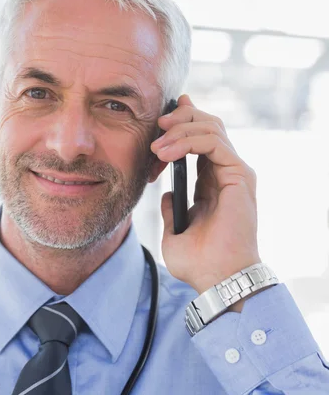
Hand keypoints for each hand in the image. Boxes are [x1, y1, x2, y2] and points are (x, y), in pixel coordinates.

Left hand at [151, 94, 260, 299]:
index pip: (201, 140)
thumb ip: (170, 208)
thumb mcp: (174, 230)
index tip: (159, 120)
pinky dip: (187, 141)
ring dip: (179, 129)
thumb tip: (164, 193)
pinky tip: (166, 153)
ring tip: (156, 146)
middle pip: (208, 125)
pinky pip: (213, 143)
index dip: (183, 123)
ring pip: (211, 128)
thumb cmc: (198, 261)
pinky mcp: (239, 176)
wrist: (215, 278)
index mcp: (212, 182)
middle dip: (180, 118)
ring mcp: (234, 173)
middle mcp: (226, 173)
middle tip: (156, 124)